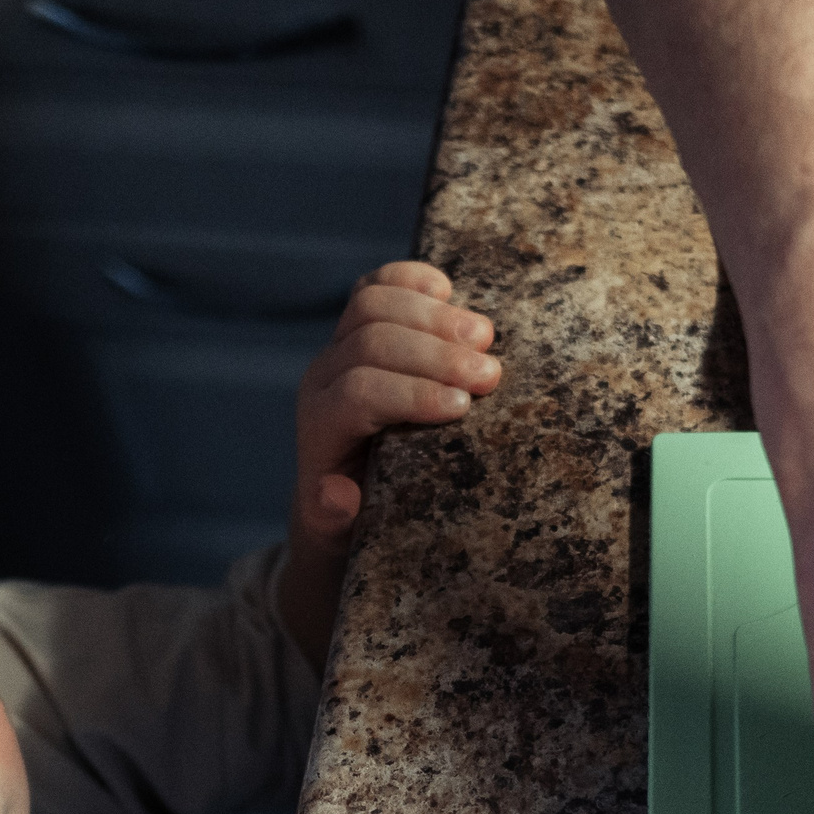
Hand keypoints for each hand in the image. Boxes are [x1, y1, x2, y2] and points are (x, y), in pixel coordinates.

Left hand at [278, 263, 500, 668]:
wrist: (340, 496)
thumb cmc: (355, 519)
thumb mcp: (342, 534)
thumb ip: (334, 518)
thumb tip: (336, 495)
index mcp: (321, 426)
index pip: (360, 393)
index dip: (413, 393)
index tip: (464, 409)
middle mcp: (323, 378)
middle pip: (371, 340)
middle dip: (435, 353)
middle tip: (492, 376)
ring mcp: (339, 346)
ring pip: (373, 303)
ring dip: (434, 315)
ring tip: (485, 340)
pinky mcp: (359, 326)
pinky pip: (377, 283)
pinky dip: (415, 279)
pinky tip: (451, 294)